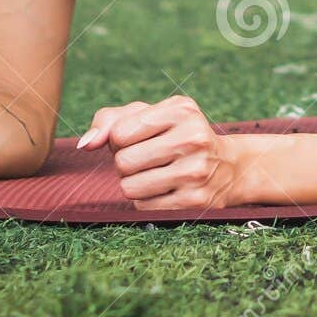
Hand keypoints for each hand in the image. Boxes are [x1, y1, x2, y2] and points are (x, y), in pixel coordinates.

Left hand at [76, 94, 242, 209]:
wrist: (228, 166)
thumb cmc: (176, 136)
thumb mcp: (150, 115)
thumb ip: (110, 120)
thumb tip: (87, 144)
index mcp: (181, 109)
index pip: (119, 133)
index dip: (119, 140)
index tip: (140, 139)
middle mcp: (193, 137)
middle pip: (123, 162)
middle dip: (126, 164)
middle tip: (148, 159)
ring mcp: (196, 171)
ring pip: (130, 187)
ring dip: (134, 184)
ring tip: (155, 174)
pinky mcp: (195, 201)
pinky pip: (143, 207)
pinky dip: (147, 200)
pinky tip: (166, 189)